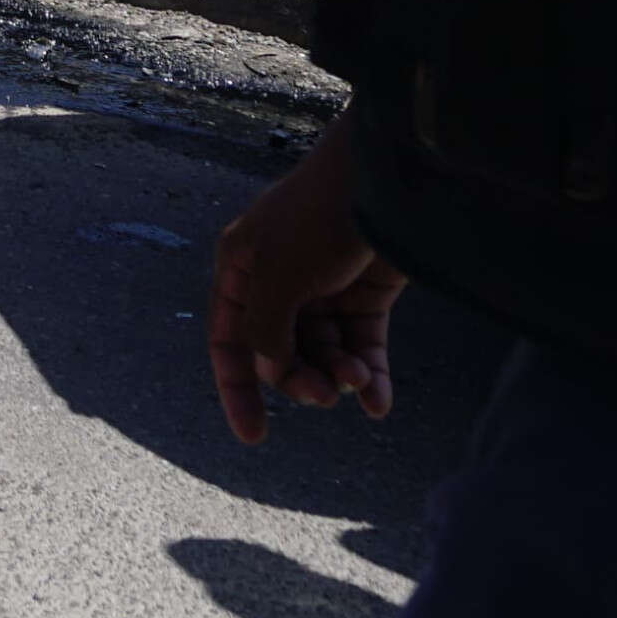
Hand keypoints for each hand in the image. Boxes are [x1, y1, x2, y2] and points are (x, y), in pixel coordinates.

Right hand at [206, 109, 405, 445]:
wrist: (387, 181)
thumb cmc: (320, 217)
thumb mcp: (279, 274)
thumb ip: (266, 328)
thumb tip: (267, 368)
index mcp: (242, 268)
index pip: (230, 339)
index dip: (237, 388)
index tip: (255, 436)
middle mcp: (279, 281)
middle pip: (281, 352)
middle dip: (303, 379)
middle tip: (329, 394)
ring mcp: (323, 288)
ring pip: (324, 353)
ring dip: (341, 375)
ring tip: (361, 382)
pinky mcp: (366, 294)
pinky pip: (362, 346)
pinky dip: (370, 374)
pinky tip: (380, 402)